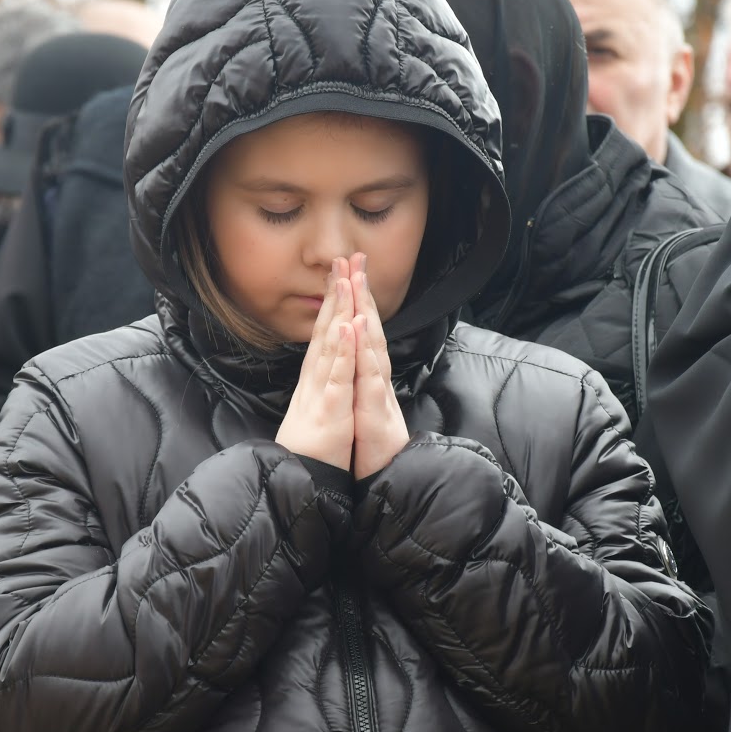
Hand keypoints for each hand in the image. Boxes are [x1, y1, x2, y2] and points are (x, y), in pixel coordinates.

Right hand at [276, 258, 355, 469]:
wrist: (302, 480)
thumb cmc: (315, 446)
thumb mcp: (321, 407)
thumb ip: (323, 382)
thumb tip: (326, 362)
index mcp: (318, 377)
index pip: (327, 331)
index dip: (335, 301)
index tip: (342, 271)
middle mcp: (317, 378)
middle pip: (327, 328)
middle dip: (337, 292)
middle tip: (343, 257)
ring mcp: (322, 391)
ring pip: (331, 345)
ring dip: (338, 311)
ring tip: (345, 279)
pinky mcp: (330, 410)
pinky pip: (338, 377)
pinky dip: (344, 352)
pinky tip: (348, 327)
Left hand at [350, 253, 408, 479]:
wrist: (384, 474)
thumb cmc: (370, 441)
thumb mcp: (360, 403)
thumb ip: (359, 377)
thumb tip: (352, 353)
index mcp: (367, 373)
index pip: (361, 329)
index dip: (355, 298)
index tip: (347, 267)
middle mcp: (374, 376)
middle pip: (369, 328)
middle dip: (362, 292)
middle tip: (355, 257)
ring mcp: (376, 391)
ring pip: (371, 346)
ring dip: (365, 313)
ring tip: (357, 284)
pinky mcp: (375, 410)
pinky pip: (369, 378)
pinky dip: (363, 353)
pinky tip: (357, 330)